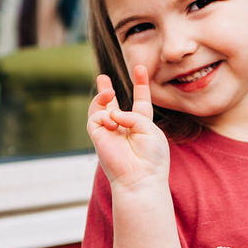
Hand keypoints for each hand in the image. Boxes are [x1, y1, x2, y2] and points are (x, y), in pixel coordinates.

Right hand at [86, 65, 169, 189]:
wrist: (140, 178)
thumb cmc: (151, 157)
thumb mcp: (150, 129)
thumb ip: (133, 115)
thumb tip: (112, 113)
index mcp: (141, 126)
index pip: (140, 102)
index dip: (140, 85)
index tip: (140, 68)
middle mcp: (124, 129)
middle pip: (113, 106)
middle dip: (106, 91)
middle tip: (102, 77)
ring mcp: (109, 133)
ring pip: (100, 108)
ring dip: (103, 95)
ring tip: (108, 89)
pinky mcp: (98, 137)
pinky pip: (95, 117)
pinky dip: (103, 113)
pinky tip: (113, 121)